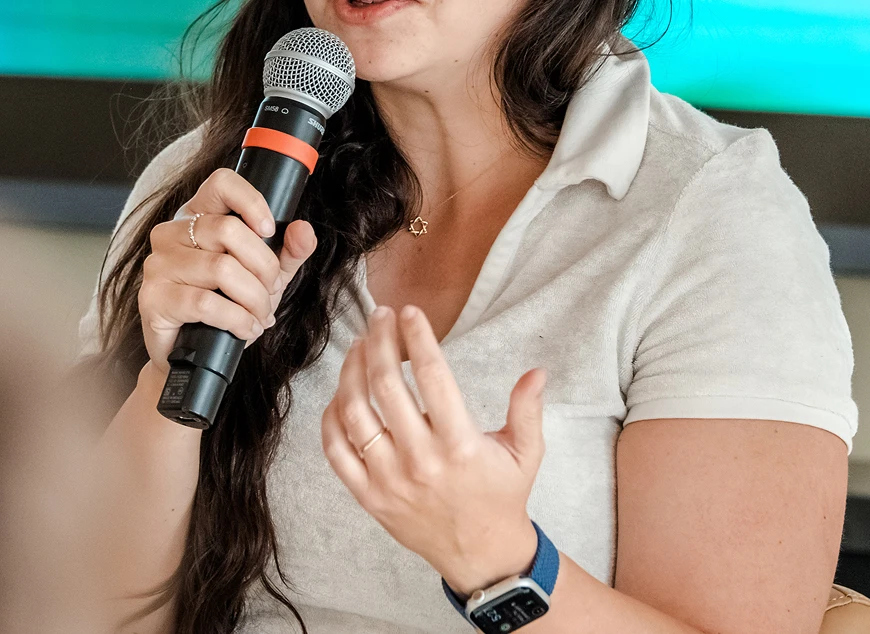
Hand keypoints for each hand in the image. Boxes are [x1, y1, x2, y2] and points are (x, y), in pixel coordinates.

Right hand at [137, 168, 317, 373]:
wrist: (194, 355)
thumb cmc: (227, 305)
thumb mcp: (265, 274)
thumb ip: (289, 250)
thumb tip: (303, 230)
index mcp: (197, 215)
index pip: (221, 183)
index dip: (251, 201)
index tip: (269, 229)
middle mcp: (171, 232)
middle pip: (229, 229)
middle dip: (263, 266)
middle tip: (271, 292)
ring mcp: (158, 264)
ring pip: (221, 268)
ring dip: (254, 298)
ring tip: (261, 315)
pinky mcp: (153, 298)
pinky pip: (205, 303)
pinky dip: (237, 319)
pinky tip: (246, 328)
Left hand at [321, 304, 545, 595]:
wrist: (481, 556)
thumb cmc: (502, 495)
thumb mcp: (525, 452)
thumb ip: (528, 409)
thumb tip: (537, 371)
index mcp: (460, 445)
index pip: (431, 376)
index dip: (417, 337)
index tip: (410, 312)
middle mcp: (421, 461)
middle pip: (387, 386)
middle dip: (380, 341)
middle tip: (380, 316)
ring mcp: (389, 481)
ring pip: (355, 413)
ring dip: (353, 370)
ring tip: (361, 345)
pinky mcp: (369, 498)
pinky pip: (336, 451)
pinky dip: (332, 417)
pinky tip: (342, 393)